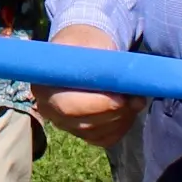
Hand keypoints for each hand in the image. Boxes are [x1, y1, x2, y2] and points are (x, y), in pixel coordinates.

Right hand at [33, 23, 142, 146]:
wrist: (85, 50)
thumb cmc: (87, 43)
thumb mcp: (93, 42)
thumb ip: (102, 60)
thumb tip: (120, 79)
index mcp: (44, 84)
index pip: (67, 106)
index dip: (97, 105)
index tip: (122, 97)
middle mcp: (48, 108)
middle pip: (84, 124)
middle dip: (115, 113)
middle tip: (137, 98)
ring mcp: (64, 123)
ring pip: (97, 133)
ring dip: (122, 118)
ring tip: (136, 98)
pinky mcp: (81, 132)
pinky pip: (104, 138)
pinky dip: (121, 126)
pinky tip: (128, 109)